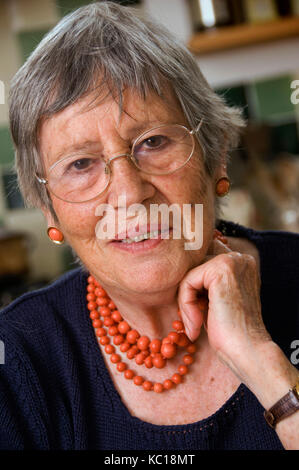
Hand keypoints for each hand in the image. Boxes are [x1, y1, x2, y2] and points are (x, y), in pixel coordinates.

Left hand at [178, 237, 270, 376]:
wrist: (247, 352)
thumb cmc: (231, 334)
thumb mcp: (216, 301)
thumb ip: (205, 283)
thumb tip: (180, 273)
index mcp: (242, 263)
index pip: (202, 263)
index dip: (193, 287)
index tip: (195, 312)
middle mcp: (240, 257)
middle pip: (193, 266)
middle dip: (188, 293)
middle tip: (192, 320)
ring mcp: (233, 261)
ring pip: (189, 274)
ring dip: (186, 302)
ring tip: (194, 325)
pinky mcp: (221, 270)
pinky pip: (187, 282)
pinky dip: (186, 305)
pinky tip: (195, 325)